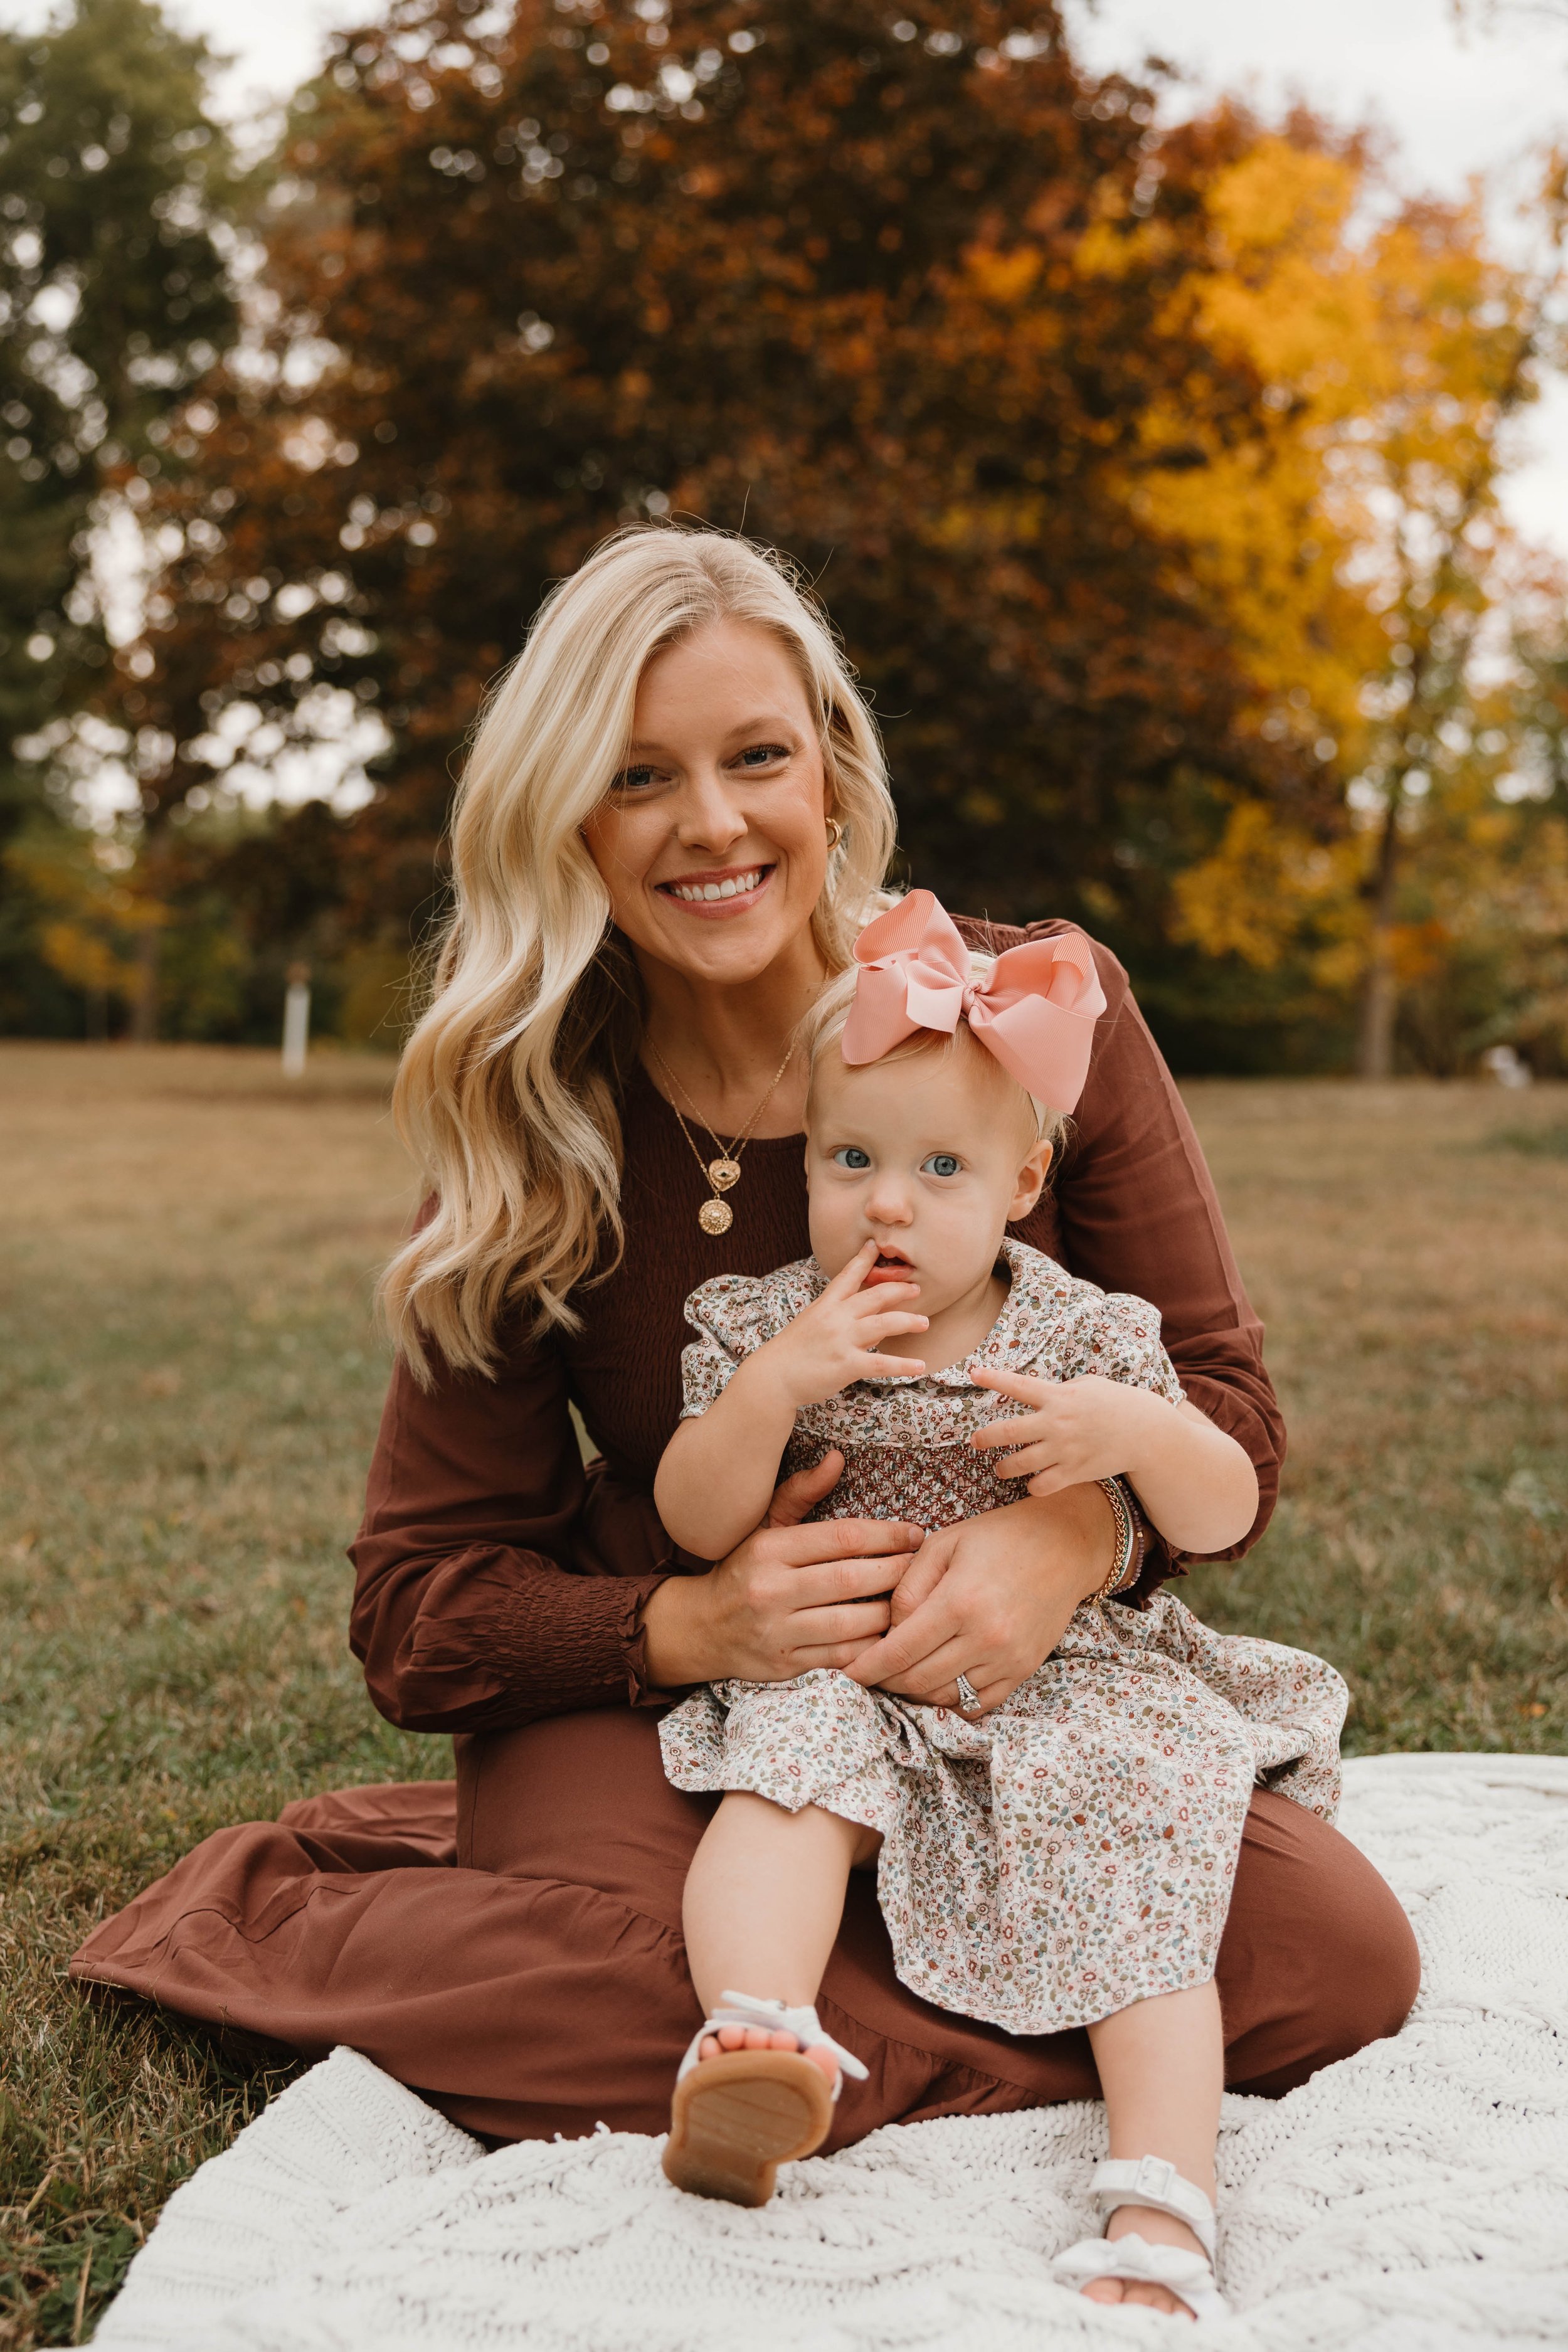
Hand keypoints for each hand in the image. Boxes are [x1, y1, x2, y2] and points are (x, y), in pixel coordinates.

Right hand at [640, 1485, 925, 1687]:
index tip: (914, 1534)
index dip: (886, 1534)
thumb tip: (838, 1459)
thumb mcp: (764, 1527)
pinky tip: (890, 1633)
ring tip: (913, 1598)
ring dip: (891, 1610)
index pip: (841, 1537)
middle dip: (897, 1570)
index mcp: (769, 1549)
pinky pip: (843, 1656)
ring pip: (854, 1622)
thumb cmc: (744, 1570)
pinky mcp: (786, 1665)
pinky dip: (872, 1645)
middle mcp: (771, 1590)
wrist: (701, 1628)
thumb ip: (800, 1493)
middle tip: (924, 1564)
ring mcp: (778, 1631)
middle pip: (852, 1578)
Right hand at [742, 1239, 928, 1410]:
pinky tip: (920, 1366)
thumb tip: (874, 1318)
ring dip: (908, 1321)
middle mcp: (835, 1318)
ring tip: (925, 1323)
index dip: (863, 1259)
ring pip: (883, 1323)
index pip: (847, 1276)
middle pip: (874, 1296)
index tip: (875, 1245)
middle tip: (916, 1288)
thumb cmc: (793, 1352)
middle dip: (898, 1289)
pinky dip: (903, 1364)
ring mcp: (842, 1340)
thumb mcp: (813, 1325)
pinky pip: (881, 1362)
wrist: (772, 1378)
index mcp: (825, 1305)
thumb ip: (842, 1318)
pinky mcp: (847, 1365)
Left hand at [843, 1485, 1116, 1713]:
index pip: (900, 1651)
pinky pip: (978, 1704)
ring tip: (900, 1674)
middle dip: (886, 1681)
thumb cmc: (999, 1537)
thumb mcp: (944, 1543)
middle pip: (919, 1680)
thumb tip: (888, 1629)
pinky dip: (951, 1699)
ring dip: (916, 1691)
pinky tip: (938, 1681)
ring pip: (946, 1696)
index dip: (868, 1668)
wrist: (1065, 1545)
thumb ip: (908, 1587)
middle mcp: (986, 1637)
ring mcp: (1009, 1658)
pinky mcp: (1025, 1669)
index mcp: (959, 1602)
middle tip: (869, 1671)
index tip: (846, 1674)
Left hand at [968, 1366, 1163, 1496]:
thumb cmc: (1117, 1403)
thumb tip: (1040, 1394)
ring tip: (1001, 1468)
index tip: (973, 1373)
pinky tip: (1034, 1483)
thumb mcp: (1088, 1385)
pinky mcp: (1074, 1472)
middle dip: (984, 1438)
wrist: (1146, 1432)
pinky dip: (1033, 1486)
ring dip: (1004, 1468)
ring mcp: (1064, 1450)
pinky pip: (1041, 1486)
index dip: (992, 1378)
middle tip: (975, 1441)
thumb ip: (1060, 1390)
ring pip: (1018, 1464)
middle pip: (1006, 1431)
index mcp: (1058, 1396)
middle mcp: (1056, 1423)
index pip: (1017, 1385)